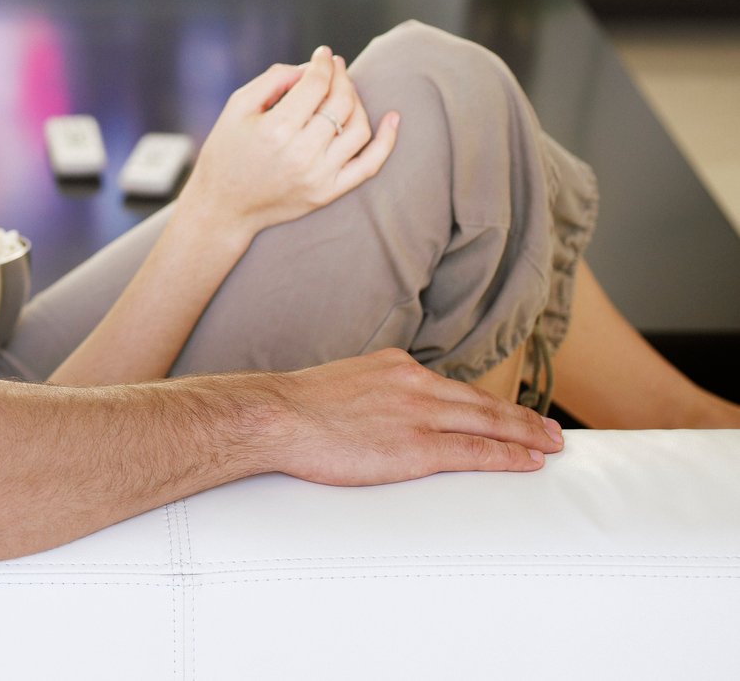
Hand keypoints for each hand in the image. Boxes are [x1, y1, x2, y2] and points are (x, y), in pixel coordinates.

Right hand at [179, 46, 399, 239]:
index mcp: (276, 129)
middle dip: (341, 77)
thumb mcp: (237, 106)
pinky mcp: (329, 192)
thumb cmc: (227, 150)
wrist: (224, 205)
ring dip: (357, 101)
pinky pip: (370, 165)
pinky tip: (393, 118)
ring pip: (358, 127)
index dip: (323, 63)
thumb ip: (273, 79)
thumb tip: (310, 68)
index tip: (323, 53)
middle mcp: (302, 153)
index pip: (316, 84)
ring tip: (344, 91)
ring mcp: (319, 176)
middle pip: (340, 102)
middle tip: (335, 67)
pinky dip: (386, 140)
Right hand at [261, 348, 563, 483]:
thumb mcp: (339, 385)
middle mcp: (413, 383)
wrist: (275, 416)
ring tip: (551, 445)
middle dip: (520, 416)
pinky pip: (475, 451)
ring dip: (525, 434)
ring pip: (487, 422)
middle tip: (551, 429)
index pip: (452, 387)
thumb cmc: (293, 408)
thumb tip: (374, 414)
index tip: (507, 411)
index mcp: (394, 366)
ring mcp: (417, 414)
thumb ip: (368, 394)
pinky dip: (508, 455)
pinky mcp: (415, 447)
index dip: (486, 402)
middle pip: (480, 401)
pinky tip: (529, 461)